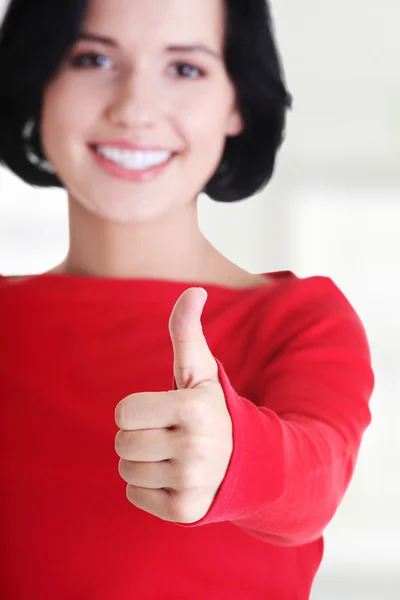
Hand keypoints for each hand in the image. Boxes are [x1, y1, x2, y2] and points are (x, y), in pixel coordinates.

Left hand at [114, 287, 232, 523]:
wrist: (250, 462)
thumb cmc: (215, 409)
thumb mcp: (202, 371)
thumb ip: (188, 331)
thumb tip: (194, 289)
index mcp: (195, 409)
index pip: (123, 412)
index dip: (136, 409)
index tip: (162, 410)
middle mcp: (195, 448)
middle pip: (122, 443)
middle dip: (139, 435)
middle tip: (167, 433)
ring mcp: (192, 482)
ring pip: (127, 469)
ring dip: (143, 460)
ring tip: (173, 455)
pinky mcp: (186, 511)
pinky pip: (136, 495)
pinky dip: (149, 486)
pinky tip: (176, 476)